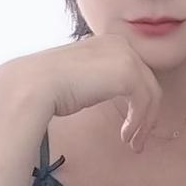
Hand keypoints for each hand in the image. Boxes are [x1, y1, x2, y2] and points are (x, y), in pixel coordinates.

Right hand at [1, 34, 161, 152]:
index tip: (133, 123)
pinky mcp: (128, 73)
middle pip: (148, 83)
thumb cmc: (49, 85)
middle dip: (147, 114)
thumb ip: (101, 77)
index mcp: (110, 42)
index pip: (137, 73)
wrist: (35, 85)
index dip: (139, 100)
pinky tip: (125, 135)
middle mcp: (121, 44)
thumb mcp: (83, 76)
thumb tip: (110, 91)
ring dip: (144, 123)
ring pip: (151, 95)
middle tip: (138, 139)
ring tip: (134, 144)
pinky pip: (144, 103)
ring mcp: (127, 57)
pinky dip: (138, 122)